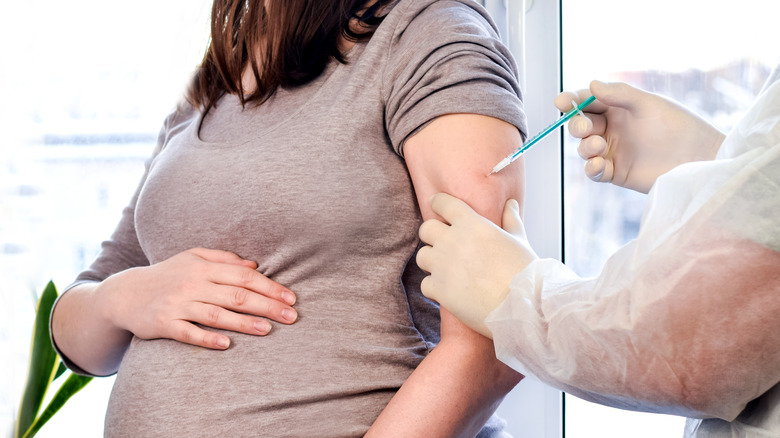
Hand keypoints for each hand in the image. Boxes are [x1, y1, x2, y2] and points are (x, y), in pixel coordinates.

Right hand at [102, 248, 296, 349]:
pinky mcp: (163, 323)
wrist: (124, 293)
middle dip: (267, 305)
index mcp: (204, 266)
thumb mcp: (193, 258)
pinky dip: (207, 338)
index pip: (244, 276)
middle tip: (291, 317)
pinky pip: (188, 332)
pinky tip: (227, 345)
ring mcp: (178, 303)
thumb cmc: (167, 275)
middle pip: (236, 294)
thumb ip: (224, 259)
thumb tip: (255, 266)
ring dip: (244, 322)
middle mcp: (192, 283)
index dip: (269, 287)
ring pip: (216, 314)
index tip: (291, 298)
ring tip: (268, 330)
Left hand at [416, 193, 537, 337]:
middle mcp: (451, 240)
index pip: (442, 203)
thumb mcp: (519, 240)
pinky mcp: (438, 289)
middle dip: (432, 235)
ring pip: (422, 256)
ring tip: (447, 270)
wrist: (521, 305)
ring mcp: (442, 265)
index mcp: (471, 223)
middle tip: (444, 245)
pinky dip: (435, 287)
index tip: (440, 208)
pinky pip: (425, 284)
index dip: (439, 204)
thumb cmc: (524, 270)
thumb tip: (511, 203)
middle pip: (426, 229)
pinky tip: (450, 291)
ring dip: (432, 261)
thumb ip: (511, 220)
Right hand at [556, 80, 724, 192]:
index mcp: (618, 108)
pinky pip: (594, 172)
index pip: (587, 102)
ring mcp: (613, 151)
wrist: (698, 158)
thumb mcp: (649, 104)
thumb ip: (620, 94)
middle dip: (577, 125)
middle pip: (580, 125)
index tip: (562, 102)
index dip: (572, 101)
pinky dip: (591, 168)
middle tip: (586, 127)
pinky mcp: (616, 173)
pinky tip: (599, 165)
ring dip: (585, 147)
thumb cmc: (679, 127)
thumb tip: (592, 84)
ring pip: (584, 149)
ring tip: (599, 146)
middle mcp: (612, 129)